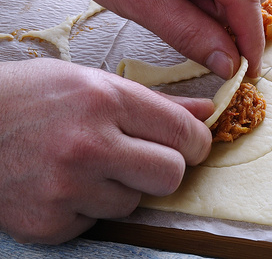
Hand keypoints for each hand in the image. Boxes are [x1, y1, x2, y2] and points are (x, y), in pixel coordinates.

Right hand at [0, 58, 213, 243]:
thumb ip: (156, 102)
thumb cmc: (29, 97)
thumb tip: (208, 111)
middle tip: (145, 158)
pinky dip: (87, 208)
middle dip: (166, 168)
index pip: (183, 132)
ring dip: (121, 188)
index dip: (196, 140)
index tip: (191, 143)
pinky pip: (97, 223)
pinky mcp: (47, 223)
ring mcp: (65, 188)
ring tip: (87, 165)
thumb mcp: (93, 82)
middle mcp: (87, 145)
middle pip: (170, 176)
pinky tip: (62, 184)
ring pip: (134, 203)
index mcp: (104, 101)